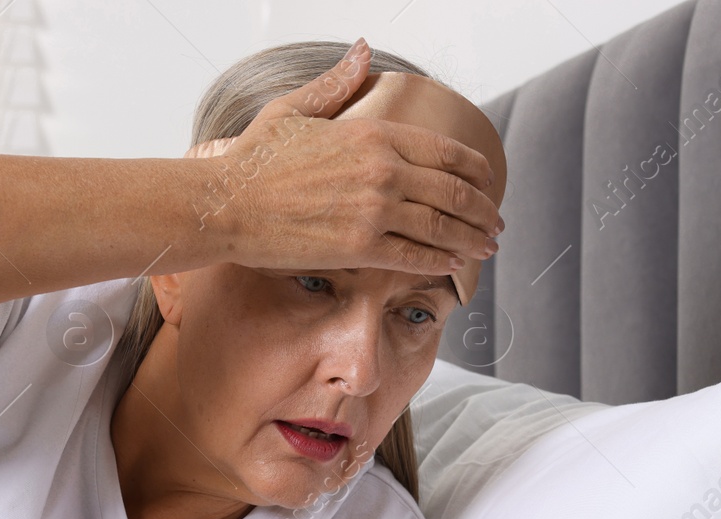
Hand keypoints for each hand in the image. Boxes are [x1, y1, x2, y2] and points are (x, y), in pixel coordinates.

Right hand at [196, 38, 502, 277]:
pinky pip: (414, 256)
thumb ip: (337, 83)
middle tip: (495, 224)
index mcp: (374, 134)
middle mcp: (383, 170)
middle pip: (454, 192)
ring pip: (442, 227)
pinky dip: (440, 261)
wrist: (226, 204)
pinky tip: (453, 265)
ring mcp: (374, 210)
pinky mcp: (359, 247)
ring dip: (471, 240)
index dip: (476, 170)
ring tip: (485, 248)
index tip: (487, 182)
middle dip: (482, 210)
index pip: (446, 152)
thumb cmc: (253, 159)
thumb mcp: (296, 109)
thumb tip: (363, 51)